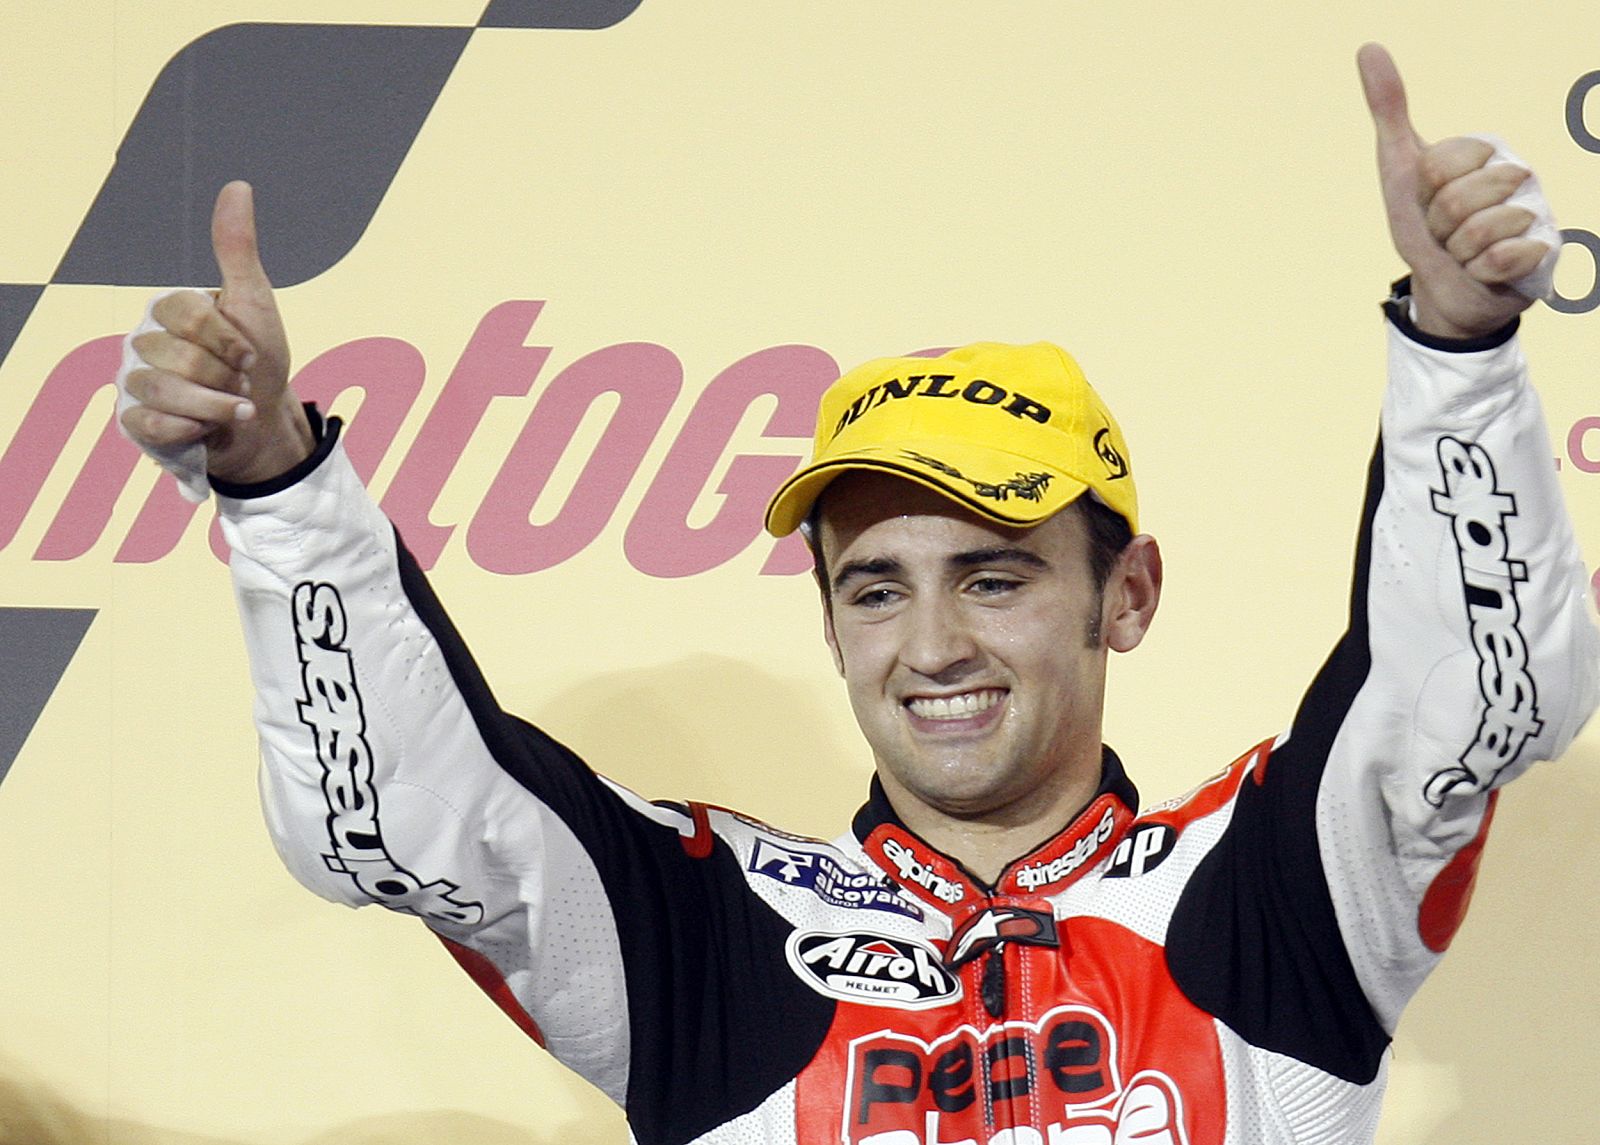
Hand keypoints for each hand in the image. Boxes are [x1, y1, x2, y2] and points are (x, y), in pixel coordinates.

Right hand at [120, 181, 311, 482]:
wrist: (262, 423)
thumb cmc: (258, 361)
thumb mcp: (254, 302)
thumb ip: (237, 249)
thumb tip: (237, 185)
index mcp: (168, 311)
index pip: (187, 313)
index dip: (229, 339)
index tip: (250, 354)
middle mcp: (143, 342)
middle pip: (179, 356)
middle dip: (226, 375)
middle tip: (238, 382)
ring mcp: (135, 382)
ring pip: (164, 390)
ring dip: (214, 404)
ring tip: (232, 406)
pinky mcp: (135, 421)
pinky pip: (153, 424)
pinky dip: (192, 428)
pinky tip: (207, 429)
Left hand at [1358, 43, 1552, 338]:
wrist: (1445, 288)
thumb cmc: (1425, 225)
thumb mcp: (1400, 167)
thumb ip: (1389, 109)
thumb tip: (1368, 47)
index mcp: (1485, 151)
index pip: (1439, 165)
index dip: (1423, 193)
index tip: (1428, 201)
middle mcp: (1517, 175)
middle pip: (1457, 198)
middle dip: (1439, 225)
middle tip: (1445, 232)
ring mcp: (1534, 213)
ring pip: (1479, 231)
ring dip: (1458, 252)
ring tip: (1463, 252)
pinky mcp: (1541, 254)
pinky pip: (1499, 260)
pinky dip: (1480, 272)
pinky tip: (1485, 270)